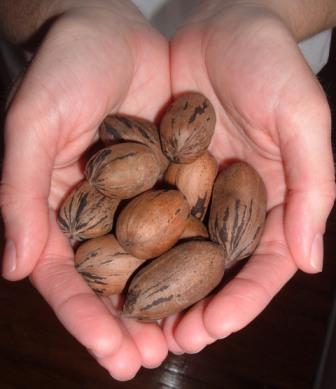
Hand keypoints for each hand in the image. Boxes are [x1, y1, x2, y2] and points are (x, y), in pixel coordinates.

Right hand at [1, 1, 169, 379]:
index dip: (85, 319)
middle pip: (112, 281)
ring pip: (150, 262)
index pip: (67, 277)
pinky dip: (193, 257)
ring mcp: (135, 199)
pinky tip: (209, 285)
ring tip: (184, 340)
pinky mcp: (170, 179)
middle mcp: (98, 212)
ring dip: (165, 303)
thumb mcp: (34, 123)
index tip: (111, 355)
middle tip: (150, 361)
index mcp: (58, 209)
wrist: (109, 32)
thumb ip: (19, 192)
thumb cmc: (63, 71)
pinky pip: (182, 224)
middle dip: (129, 325)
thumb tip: (14, 268)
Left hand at [163, 1, 334, 353]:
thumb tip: (310, 261)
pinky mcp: (159, 173)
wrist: (220, 24)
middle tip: (169, 343)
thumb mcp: (303, 117)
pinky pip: (146, 216)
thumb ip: (314, 185)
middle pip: (215, 271)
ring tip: (136, 325)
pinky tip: (115, 271)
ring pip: (178, 254)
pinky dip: (133, 247)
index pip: (262, 267)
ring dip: (159, 291)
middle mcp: (231, 205)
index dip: (242, 303)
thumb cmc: (270, 63)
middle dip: (194, 310)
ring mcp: (193, 192)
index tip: (212, 330)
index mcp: (273, 201)